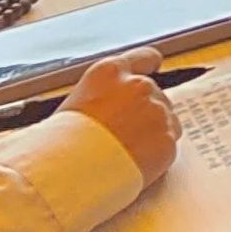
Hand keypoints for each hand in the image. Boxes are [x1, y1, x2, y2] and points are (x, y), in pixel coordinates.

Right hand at [65, 52, 180, 183]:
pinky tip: (135, 164)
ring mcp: (156, 112)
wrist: (70, 174)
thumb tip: (110, 107)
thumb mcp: (74, 105)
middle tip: (126, 135)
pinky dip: (157, 155)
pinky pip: (168, 145)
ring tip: (126, 153)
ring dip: (153, 133)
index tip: (155, 65)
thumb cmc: (61, 144)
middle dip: (145, 112)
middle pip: (155, 94)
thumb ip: (102, 97)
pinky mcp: (167, 141)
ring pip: (166, 120)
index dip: (150, 63)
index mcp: (111, 72)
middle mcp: (138, 86)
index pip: (143, 57)